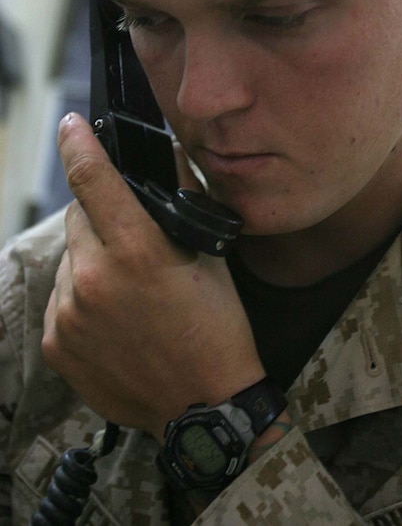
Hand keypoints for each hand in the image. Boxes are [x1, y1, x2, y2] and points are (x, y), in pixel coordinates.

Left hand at [43, 113, 263, 441]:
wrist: (204, 405)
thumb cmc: (216, 328)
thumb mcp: (208, 256)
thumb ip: (180, 202)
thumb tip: (162, 159)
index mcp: (138, 251)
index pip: (93, 180)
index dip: (79, 144)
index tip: (71, 125)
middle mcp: (95, 280)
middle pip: (78, 218)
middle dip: (101, 217)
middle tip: (133, 242)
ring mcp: (70, 315)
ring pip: (71, 260)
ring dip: (92, 261)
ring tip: (128, 290)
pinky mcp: (57, 344)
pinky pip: (62, 298)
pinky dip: (82, 297)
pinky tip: (114, 317)